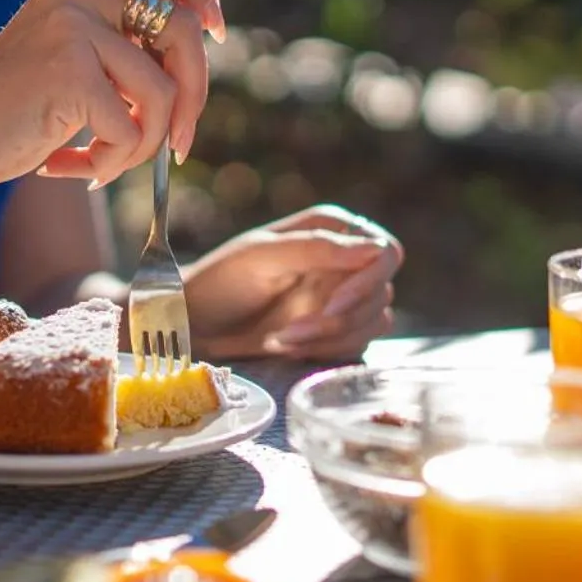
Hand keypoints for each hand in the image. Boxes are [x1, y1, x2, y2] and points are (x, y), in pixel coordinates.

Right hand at [0, 0, 225, 192]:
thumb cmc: (19, 106)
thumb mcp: (77, 52)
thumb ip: (128, 31)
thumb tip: (204, 13)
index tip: (212, 29)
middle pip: (185, 28)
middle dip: (195, 96)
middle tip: (180, 142)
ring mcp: (72, 24)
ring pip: (164, 92)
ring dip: (145, 144)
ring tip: (108, 161)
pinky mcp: (68, 71)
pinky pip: (131, 128)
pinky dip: (111, 162)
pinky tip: (70, 168)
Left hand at [185, 205, 403, 359]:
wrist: (196, 323)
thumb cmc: (221, 281)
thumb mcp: (262, 257)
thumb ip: (317, 248)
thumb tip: (375, 248)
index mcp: (332, 230)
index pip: (385, 253)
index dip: (368, 282)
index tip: (334, 305)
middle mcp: (345, 260)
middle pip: (381, 293)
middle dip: (339, 320)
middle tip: (290, 333)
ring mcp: (343, 296)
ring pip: (375, 322)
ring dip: (330, 338)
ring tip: (281, 340)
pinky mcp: (337, 331)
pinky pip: (358, 344)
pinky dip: (326, 351)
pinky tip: (288, 347)